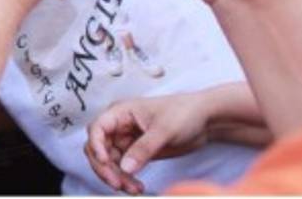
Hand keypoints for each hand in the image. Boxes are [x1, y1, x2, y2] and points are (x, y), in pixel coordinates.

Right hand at [84, 91, 212, 194]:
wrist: (205, 119)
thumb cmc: (183, 114)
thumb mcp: (164, 130)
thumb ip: (143, 149)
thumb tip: (124, 168)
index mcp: (120, 112)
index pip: (97, 128)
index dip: (96, 146)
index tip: (105, 162)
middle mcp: (119, 126)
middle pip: (98, 148)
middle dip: (104, 167)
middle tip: (117, 184)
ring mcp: (126, 140)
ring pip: (109, 162)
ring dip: (116, 177)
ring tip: (134, 190)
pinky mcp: (135, 152)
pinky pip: (123, 168)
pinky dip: (127, 179)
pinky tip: (138, 187)